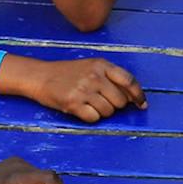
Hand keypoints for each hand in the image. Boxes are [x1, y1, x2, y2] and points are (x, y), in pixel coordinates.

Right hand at [8, 54, 144, 121]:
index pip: (128, 81)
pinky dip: (91, 117)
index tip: (142, 104)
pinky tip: (82, 109)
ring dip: (102, 112)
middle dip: (115, 105)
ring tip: (89, 103)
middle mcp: (94, 76)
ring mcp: (84, 90)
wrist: (40, 76)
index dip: (138, 95)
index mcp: (101, 65)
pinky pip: (94, 118)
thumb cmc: (68, 73)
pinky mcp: (73, 103)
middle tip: (101, 100)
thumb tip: (133, 97)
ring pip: (108, 112)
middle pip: (120, 101)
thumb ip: (111, 77)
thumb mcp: (91, 66)